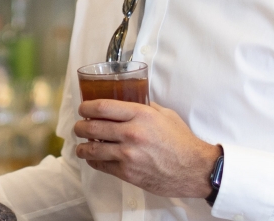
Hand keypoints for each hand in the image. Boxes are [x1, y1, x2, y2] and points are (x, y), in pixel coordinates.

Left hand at [72, 99, 220, 198]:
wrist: (194, 169)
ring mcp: (128, 154)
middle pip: (92, 126)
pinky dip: (94, 160)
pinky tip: (93, 157)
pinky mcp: (127, 172)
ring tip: (81, 145)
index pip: (102, 107)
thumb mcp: (165, 115)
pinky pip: (101, 165)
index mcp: (140, 115)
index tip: (83, 108)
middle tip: (79, 126)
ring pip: (92, 148)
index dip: (86, 107)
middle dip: (80, 126)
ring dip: (82, 146)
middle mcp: (131, 133)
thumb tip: (129, 100)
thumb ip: (145, 107)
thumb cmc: (181, 142)